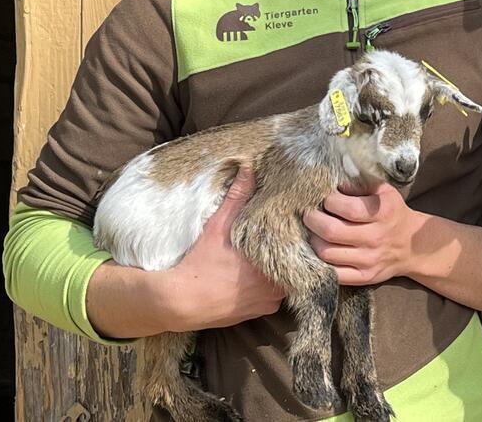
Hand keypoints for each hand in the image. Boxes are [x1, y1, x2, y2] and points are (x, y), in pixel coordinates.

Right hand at [161, 166, 285, 329]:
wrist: (181, 303)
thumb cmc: (200, 264)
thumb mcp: (218, 227)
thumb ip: (237, 198)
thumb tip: (248, 169)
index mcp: (272, 262)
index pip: (300, 245)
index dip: (299, 233)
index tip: (296, 222)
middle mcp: (276, 286)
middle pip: (297, 263)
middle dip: (292, 250)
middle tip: (286, 235)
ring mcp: (270, 302)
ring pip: (287, 279)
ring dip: (282, 268)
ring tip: (275, 252)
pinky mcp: (261, 312)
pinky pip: (276, 296)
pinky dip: (271, 285)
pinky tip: (260, 274)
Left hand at [304, 182, 424, 284]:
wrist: (412, 245)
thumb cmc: (392, 213)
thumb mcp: (384, 191)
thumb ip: (361, 183)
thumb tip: (335, 183)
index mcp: (383, 213)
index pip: (348, 208)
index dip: (329, 201)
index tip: (324, 198)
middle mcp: (376, 237)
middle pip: (332, 232)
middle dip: (313, 220)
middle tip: (308, 214)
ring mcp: (370, 260)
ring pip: (327, 253)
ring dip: (313, 240)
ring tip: (313, 231)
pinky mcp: (364, 277)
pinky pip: (334, 273)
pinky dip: (320, 262)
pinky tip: (320, 249)